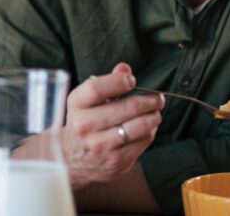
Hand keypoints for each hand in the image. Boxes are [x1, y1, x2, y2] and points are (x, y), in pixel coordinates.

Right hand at [61, 63, 164, 189]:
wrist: (72, 160)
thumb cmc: (84, 123)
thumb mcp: (87, 101)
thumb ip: (106, 82)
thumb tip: (124, 68)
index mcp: (76, 105)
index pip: (97, 88)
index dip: (119, 81)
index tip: (131, 80)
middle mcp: (85, 126)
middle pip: (127, 107)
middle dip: (149, 100)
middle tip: (157, 98)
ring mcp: (100, 145)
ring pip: (140, 125)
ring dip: (154, 116)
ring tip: (155, 112)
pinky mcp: (115, 161)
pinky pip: (143, 141)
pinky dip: (151, 131)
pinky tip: (148, 127)